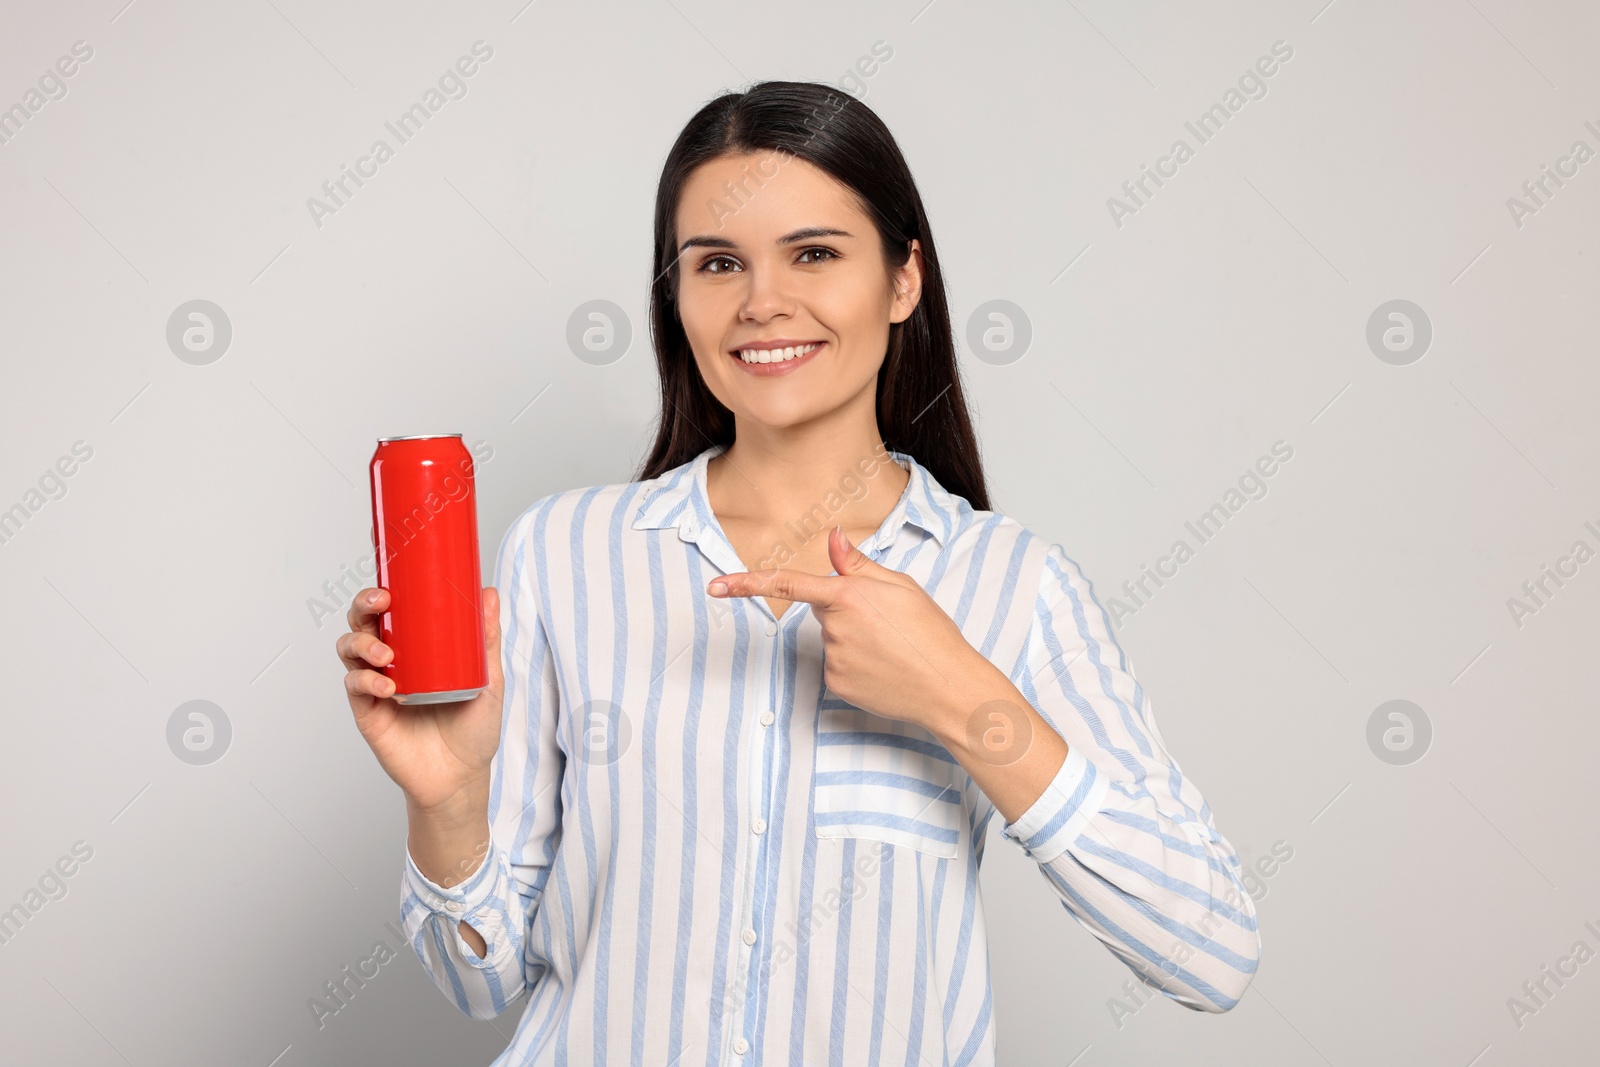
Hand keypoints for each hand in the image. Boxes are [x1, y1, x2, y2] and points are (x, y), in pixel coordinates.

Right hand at [336, 585, 504, 814]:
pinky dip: (366, 682)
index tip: (391, 583)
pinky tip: (387, 688)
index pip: (391, 612)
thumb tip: (488, 594)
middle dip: (363, 607)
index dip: (382, 592)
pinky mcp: (369, 713)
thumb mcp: (488, 681)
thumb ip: (487, 640)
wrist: (461, 777)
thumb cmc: (473, 729)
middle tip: (380, 603)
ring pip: (350, 650)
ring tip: (386, 656)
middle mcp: (392, 663)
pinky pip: (355, 688)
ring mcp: (377, 687)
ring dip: (362, 644)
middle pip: (363, 623)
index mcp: (417, 649)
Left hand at [707, 526, 996, 729]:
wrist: (948, 688)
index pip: (788, 583)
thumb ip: (859, 566)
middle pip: (823, 610)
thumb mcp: (901, 588)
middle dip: (845, 610)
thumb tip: (832, 539)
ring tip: (891, 647)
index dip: (747, 584)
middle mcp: (834, 628)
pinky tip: (883, 668)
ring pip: (831, 638)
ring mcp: (833, 659)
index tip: (716, 587)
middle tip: (888, 623)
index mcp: (849, 596)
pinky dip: (855, 664)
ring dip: (853, 638)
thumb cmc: (931, 633)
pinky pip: (836, 665)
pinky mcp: (836, 684)